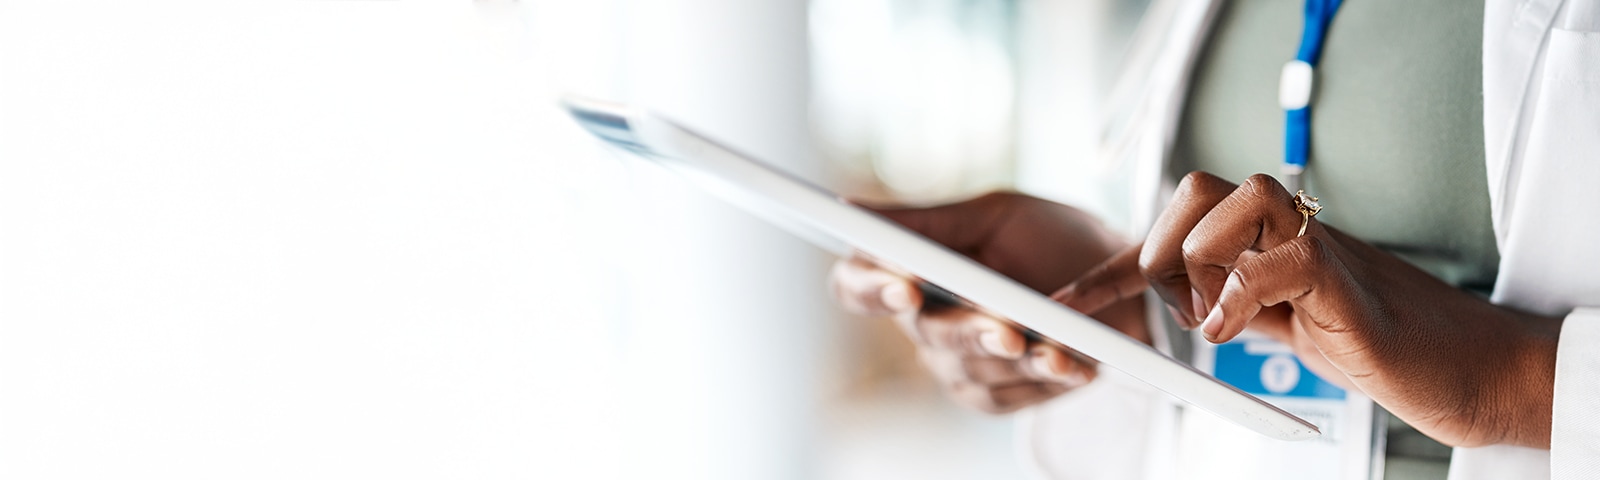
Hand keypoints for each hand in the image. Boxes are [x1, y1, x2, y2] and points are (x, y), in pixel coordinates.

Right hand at [830, 192, 1146, 412]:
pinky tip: (1074, 367)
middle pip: (925, 332)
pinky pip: (1004, 395)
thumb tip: (851, 210)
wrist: (1120, 284)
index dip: (870, 287)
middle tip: (1008, 329)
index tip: (906, 286)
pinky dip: (1042, 379)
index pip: (857, 284)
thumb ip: (929, 222)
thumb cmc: (1051, 239)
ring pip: (970, 368)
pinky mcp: (990, 396)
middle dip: (970, 328)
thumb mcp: (996, 216)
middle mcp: (922, 321)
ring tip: (1060, 350)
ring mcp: (954, 363)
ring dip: (1019, 358)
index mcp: (910, 269)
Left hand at [1068, 172, 1560, 447]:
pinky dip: (1238, 295)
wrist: (1462, 368)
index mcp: (1263, 238)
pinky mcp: (1340, 277)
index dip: (1109, 269)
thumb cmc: (1374, 346)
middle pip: (1193, 187)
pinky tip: (1231, 332)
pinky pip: (1276, 258)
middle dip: (1161, 249)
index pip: (1173, 228)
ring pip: (1227, 198)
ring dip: (1199, 262)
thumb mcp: (1278, 325)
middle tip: (1181, 309)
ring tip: (1218, 319)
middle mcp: (1285, 227)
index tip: (1065, 303)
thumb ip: (1231, 303)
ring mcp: (1315, 243)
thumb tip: (1174, 307)